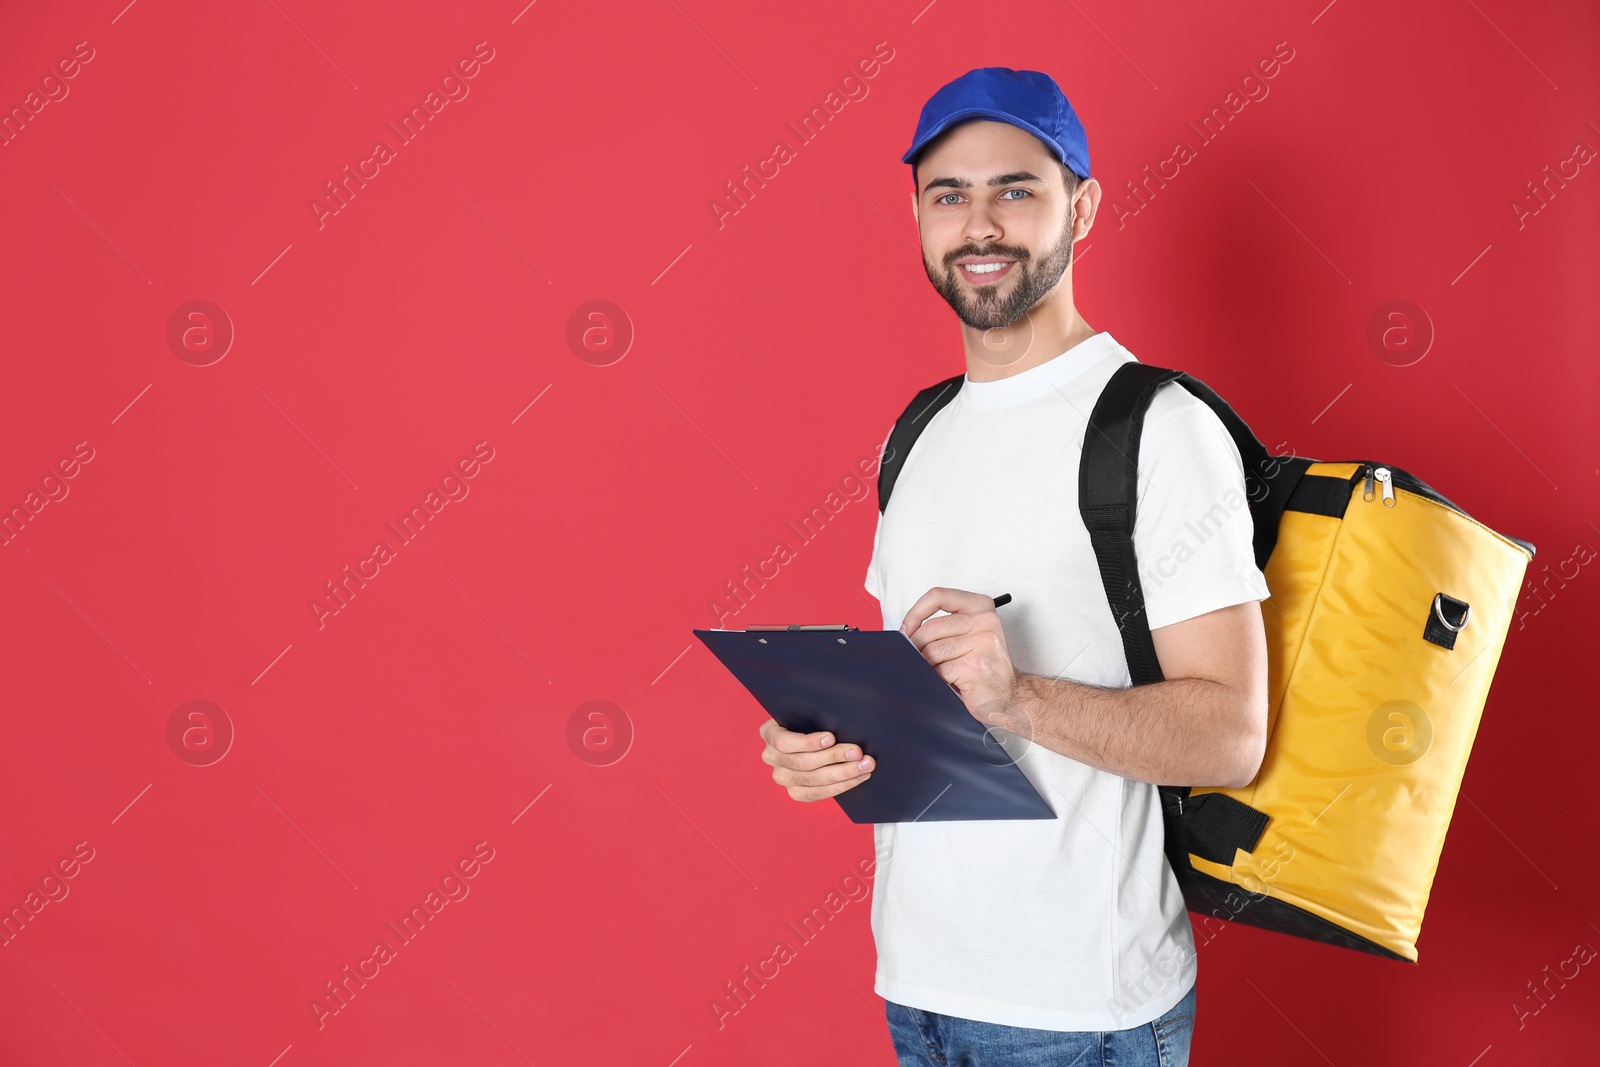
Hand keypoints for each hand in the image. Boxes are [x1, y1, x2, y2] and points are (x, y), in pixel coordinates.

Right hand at [759, 719, 874, 802]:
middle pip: (801, 763)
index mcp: (769, 733)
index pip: (784, 742)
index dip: (808, 742)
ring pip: (812, 780)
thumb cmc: (813, 720)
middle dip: (833, 757)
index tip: (831, 737)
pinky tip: (858, 777)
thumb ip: (817, 715)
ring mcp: (782, 777)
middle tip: (857, 752)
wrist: (813, 739)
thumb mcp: (809, 712)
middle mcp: (771, 757)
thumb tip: (841, 719)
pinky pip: (817, 794)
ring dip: (843, 773)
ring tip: (864, 765)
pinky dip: (841, 786)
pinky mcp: (795, 792)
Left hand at [900, 587, 1021, 729]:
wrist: (1010, 695)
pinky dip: (937, 678)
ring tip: (937, 670)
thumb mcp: (969, 634)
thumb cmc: (985, 665)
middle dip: (916, 646)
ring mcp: (983, 643)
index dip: (915, 612)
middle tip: (917, 657)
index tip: (907, 628)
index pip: (938, 596)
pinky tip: (949, 681)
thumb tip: (906, 630)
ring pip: (932, 650)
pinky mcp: (976, 666)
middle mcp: (985, 620)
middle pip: (931, 627)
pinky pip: (940, 670)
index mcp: (981, 606)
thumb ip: (945, 624)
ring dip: (927, 664)